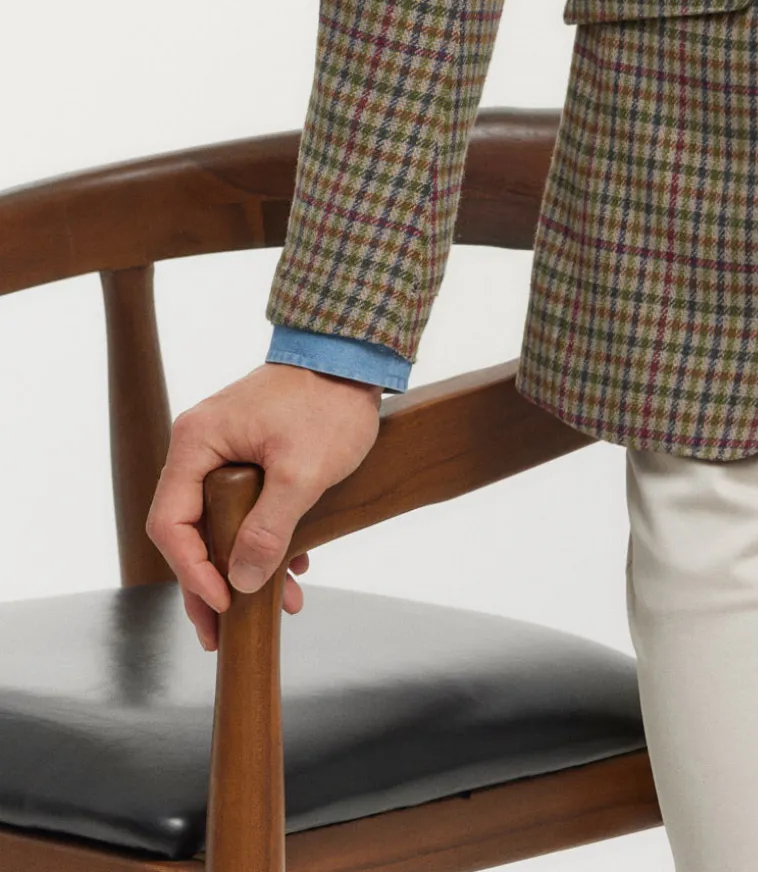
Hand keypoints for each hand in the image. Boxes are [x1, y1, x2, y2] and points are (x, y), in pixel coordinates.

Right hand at [147, 363, 383, 650]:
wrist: (357, 355)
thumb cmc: (330, 401)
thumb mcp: (303, 472)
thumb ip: (269, 528)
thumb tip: (241, 584)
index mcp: (197, 443)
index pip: (171, 523)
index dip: (191, 572)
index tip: (221, 605)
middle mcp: (200, 446)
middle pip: (188, 530)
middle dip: (209, 584)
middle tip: (221, 633)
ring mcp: (224, 448)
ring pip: (219, 523)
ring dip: (243, 567)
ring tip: (272, 610)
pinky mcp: (251, 452)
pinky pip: (243, 506)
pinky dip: (264, 539)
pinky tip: (295, 569)